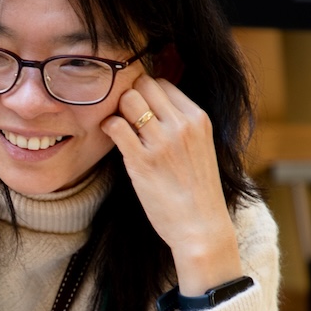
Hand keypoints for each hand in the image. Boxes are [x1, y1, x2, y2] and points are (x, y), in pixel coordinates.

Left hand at [100, 75, 242, 294]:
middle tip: (126, 116)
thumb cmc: (197, 191)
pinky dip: (108, 127)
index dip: (146, 92)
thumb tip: (153, 104)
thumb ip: (182, 124)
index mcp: (199, 118)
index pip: (162, 83)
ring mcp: (162, 142)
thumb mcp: (200, 147)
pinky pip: (116, 126)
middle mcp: (182, 125)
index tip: (139, 109)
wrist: (201, 227)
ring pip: (128, 99)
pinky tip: (112, 137)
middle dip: (129, 96)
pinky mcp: (142, 161)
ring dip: (118, 110)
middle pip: (144, 84)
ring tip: (120, 128)